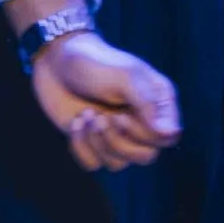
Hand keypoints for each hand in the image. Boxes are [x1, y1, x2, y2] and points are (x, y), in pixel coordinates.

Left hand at [28, 31, 180, 171]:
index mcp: (156, 104)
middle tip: (101, 117)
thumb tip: (169, 134)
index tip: (121, 116)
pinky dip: (80, 146)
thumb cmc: (93, 62)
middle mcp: (139, 122)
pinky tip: (75, 121)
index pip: (167, 138)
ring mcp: (114, 133)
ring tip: (86, 114)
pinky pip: (92, 163)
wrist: (54, 58)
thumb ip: (149, 104)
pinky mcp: (89, 139)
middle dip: (118, 141)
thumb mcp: (124, 76)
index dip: (144, 135)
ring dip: (97, 142)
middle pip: (145, 157)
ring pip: (118, 163)